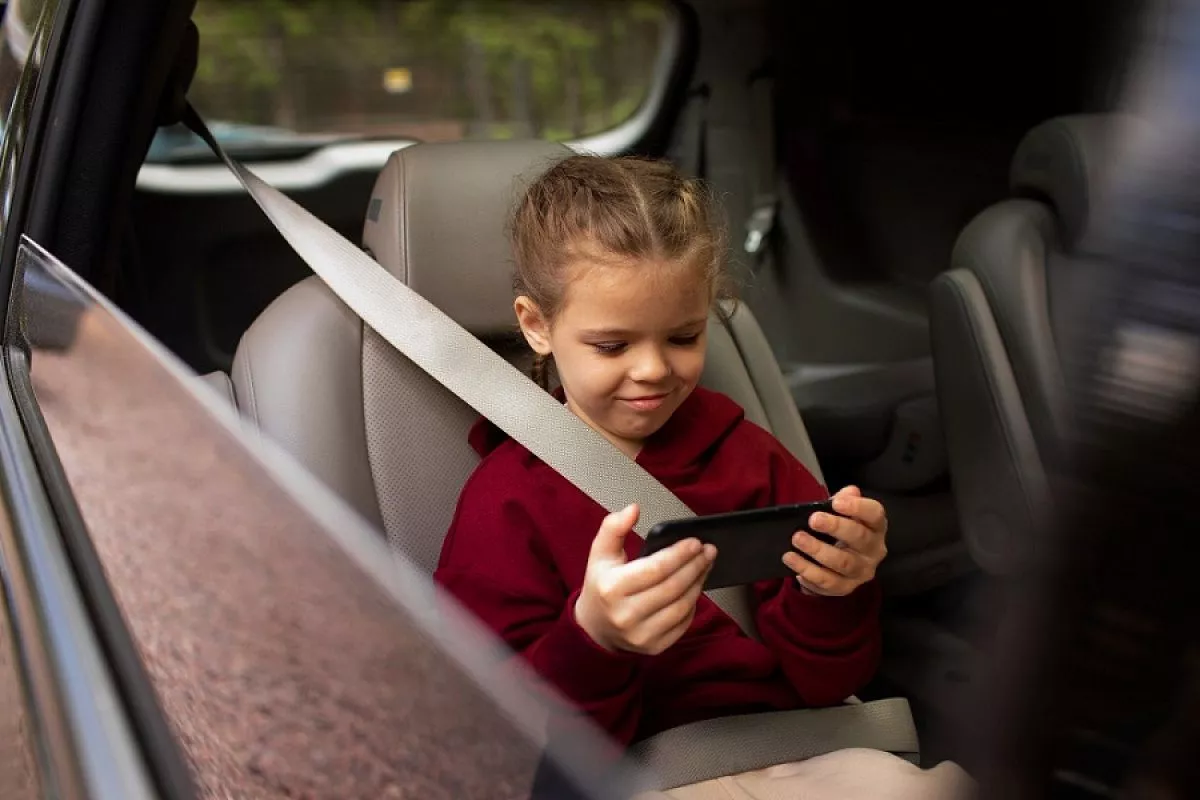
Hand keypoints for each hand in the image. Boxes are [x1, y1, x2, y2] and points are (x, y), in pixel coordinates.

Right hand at [575, 504, 716, 654]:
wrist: (596, 627)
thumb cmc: (602, 586)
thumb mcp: (600, 554)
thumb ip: (614, 527)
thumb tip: (633, 509)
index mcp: (611, 589)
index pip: (655, 569)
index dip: (679, 554)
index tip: (695, 542)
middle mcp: (625, 615)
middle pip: (673, 587)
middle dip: (695, 566)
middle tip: (708, 551)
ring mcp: (641, 635)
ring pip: (682, 606)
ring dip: (698, 583)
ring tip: (704, 566)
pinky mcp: (654, 647)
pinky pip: (683, 623)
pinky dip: (693, 604)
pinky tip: (695, 587)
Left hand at [783, 486, 887, 596]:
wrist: (839, 561)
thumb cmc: (842, 531)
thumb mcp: (843, 512)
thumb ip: (844, 500)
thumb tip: (849, 491)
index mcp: (876, 527)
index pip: (875, 514)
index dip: (858, 507)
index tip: (836, 502)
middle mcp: (874, 550)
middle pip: (859, 538)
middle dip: (835, 527)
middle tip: (813, 520)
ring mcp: (862, 572)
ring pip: (842, 563)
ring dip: (818, 551)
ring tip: (797, 540)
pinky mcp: (846, 588)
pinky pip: (828, 584)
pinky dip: (810, 575)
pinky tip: (796, 566)